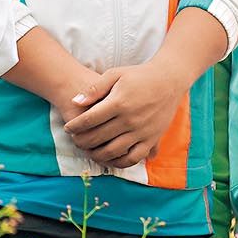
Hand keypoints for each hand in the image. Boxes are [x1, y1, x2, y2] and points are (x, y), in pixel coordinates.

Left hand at [66, 60, 189, 170]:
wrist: (169, 80)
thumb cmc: (138, 75)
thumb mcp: (115, 74)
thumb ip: (94, 89)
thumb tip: (74, 101)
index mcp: (118, 102)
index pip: (89, 120)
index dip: (75, 126)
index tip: (68, 127)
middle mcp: (130, 119)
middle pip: (98, 137)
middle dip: (81, 141)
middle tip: (75, 140)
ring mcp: (142, 131)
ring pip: (113, 151)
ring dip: (96, 154)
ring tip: (89, 151)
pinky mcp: (152, 139)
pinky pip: (134, 158)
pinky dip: (120, 162)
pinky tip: (111, 159)